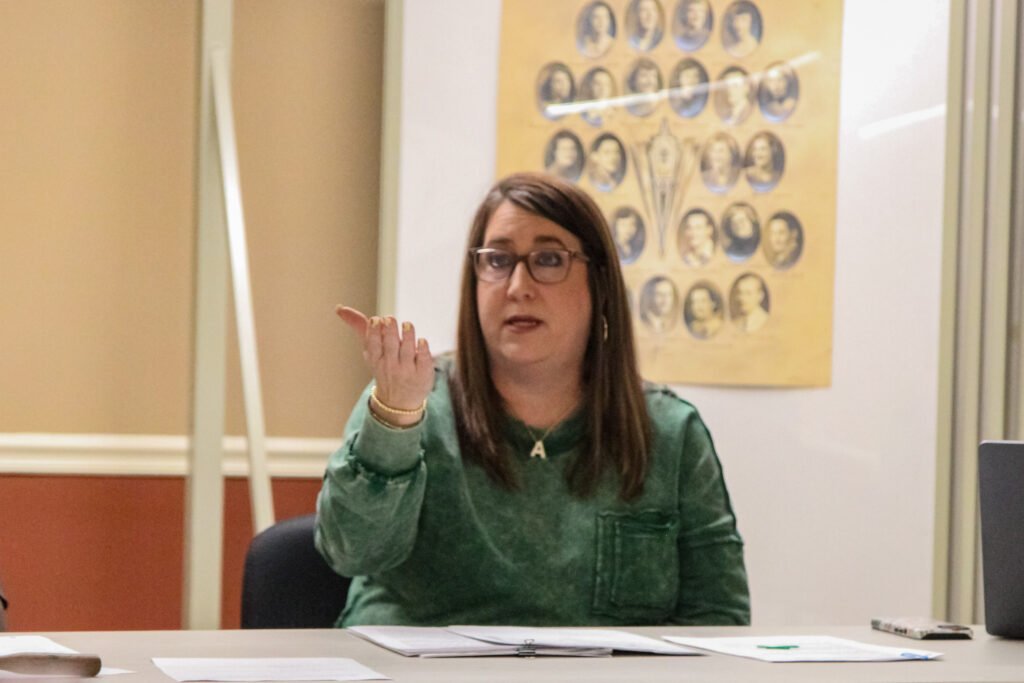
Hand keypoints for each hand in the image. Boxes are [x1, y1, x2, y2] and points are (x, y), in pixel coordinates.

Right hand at [336, 306, 433, 424]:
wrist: (399, 401)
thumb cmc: (383, 366)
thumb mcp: (370, 349)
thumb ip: (359, 327)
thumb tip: (339, 308)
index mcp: (376, 360)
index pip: (373, 345)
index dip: (374, 332)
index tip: (375, 320)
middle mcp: (391, 366)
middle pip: (390, 345)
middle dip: (390, 330)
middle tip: (390, 319)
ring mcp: (408, 371)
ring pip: (407, 350)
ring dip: (408, 335)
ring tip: (407, 324)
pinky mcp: (424, 374)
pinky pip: (424, 359)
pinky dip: (423, 349)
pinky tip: (421, 340)